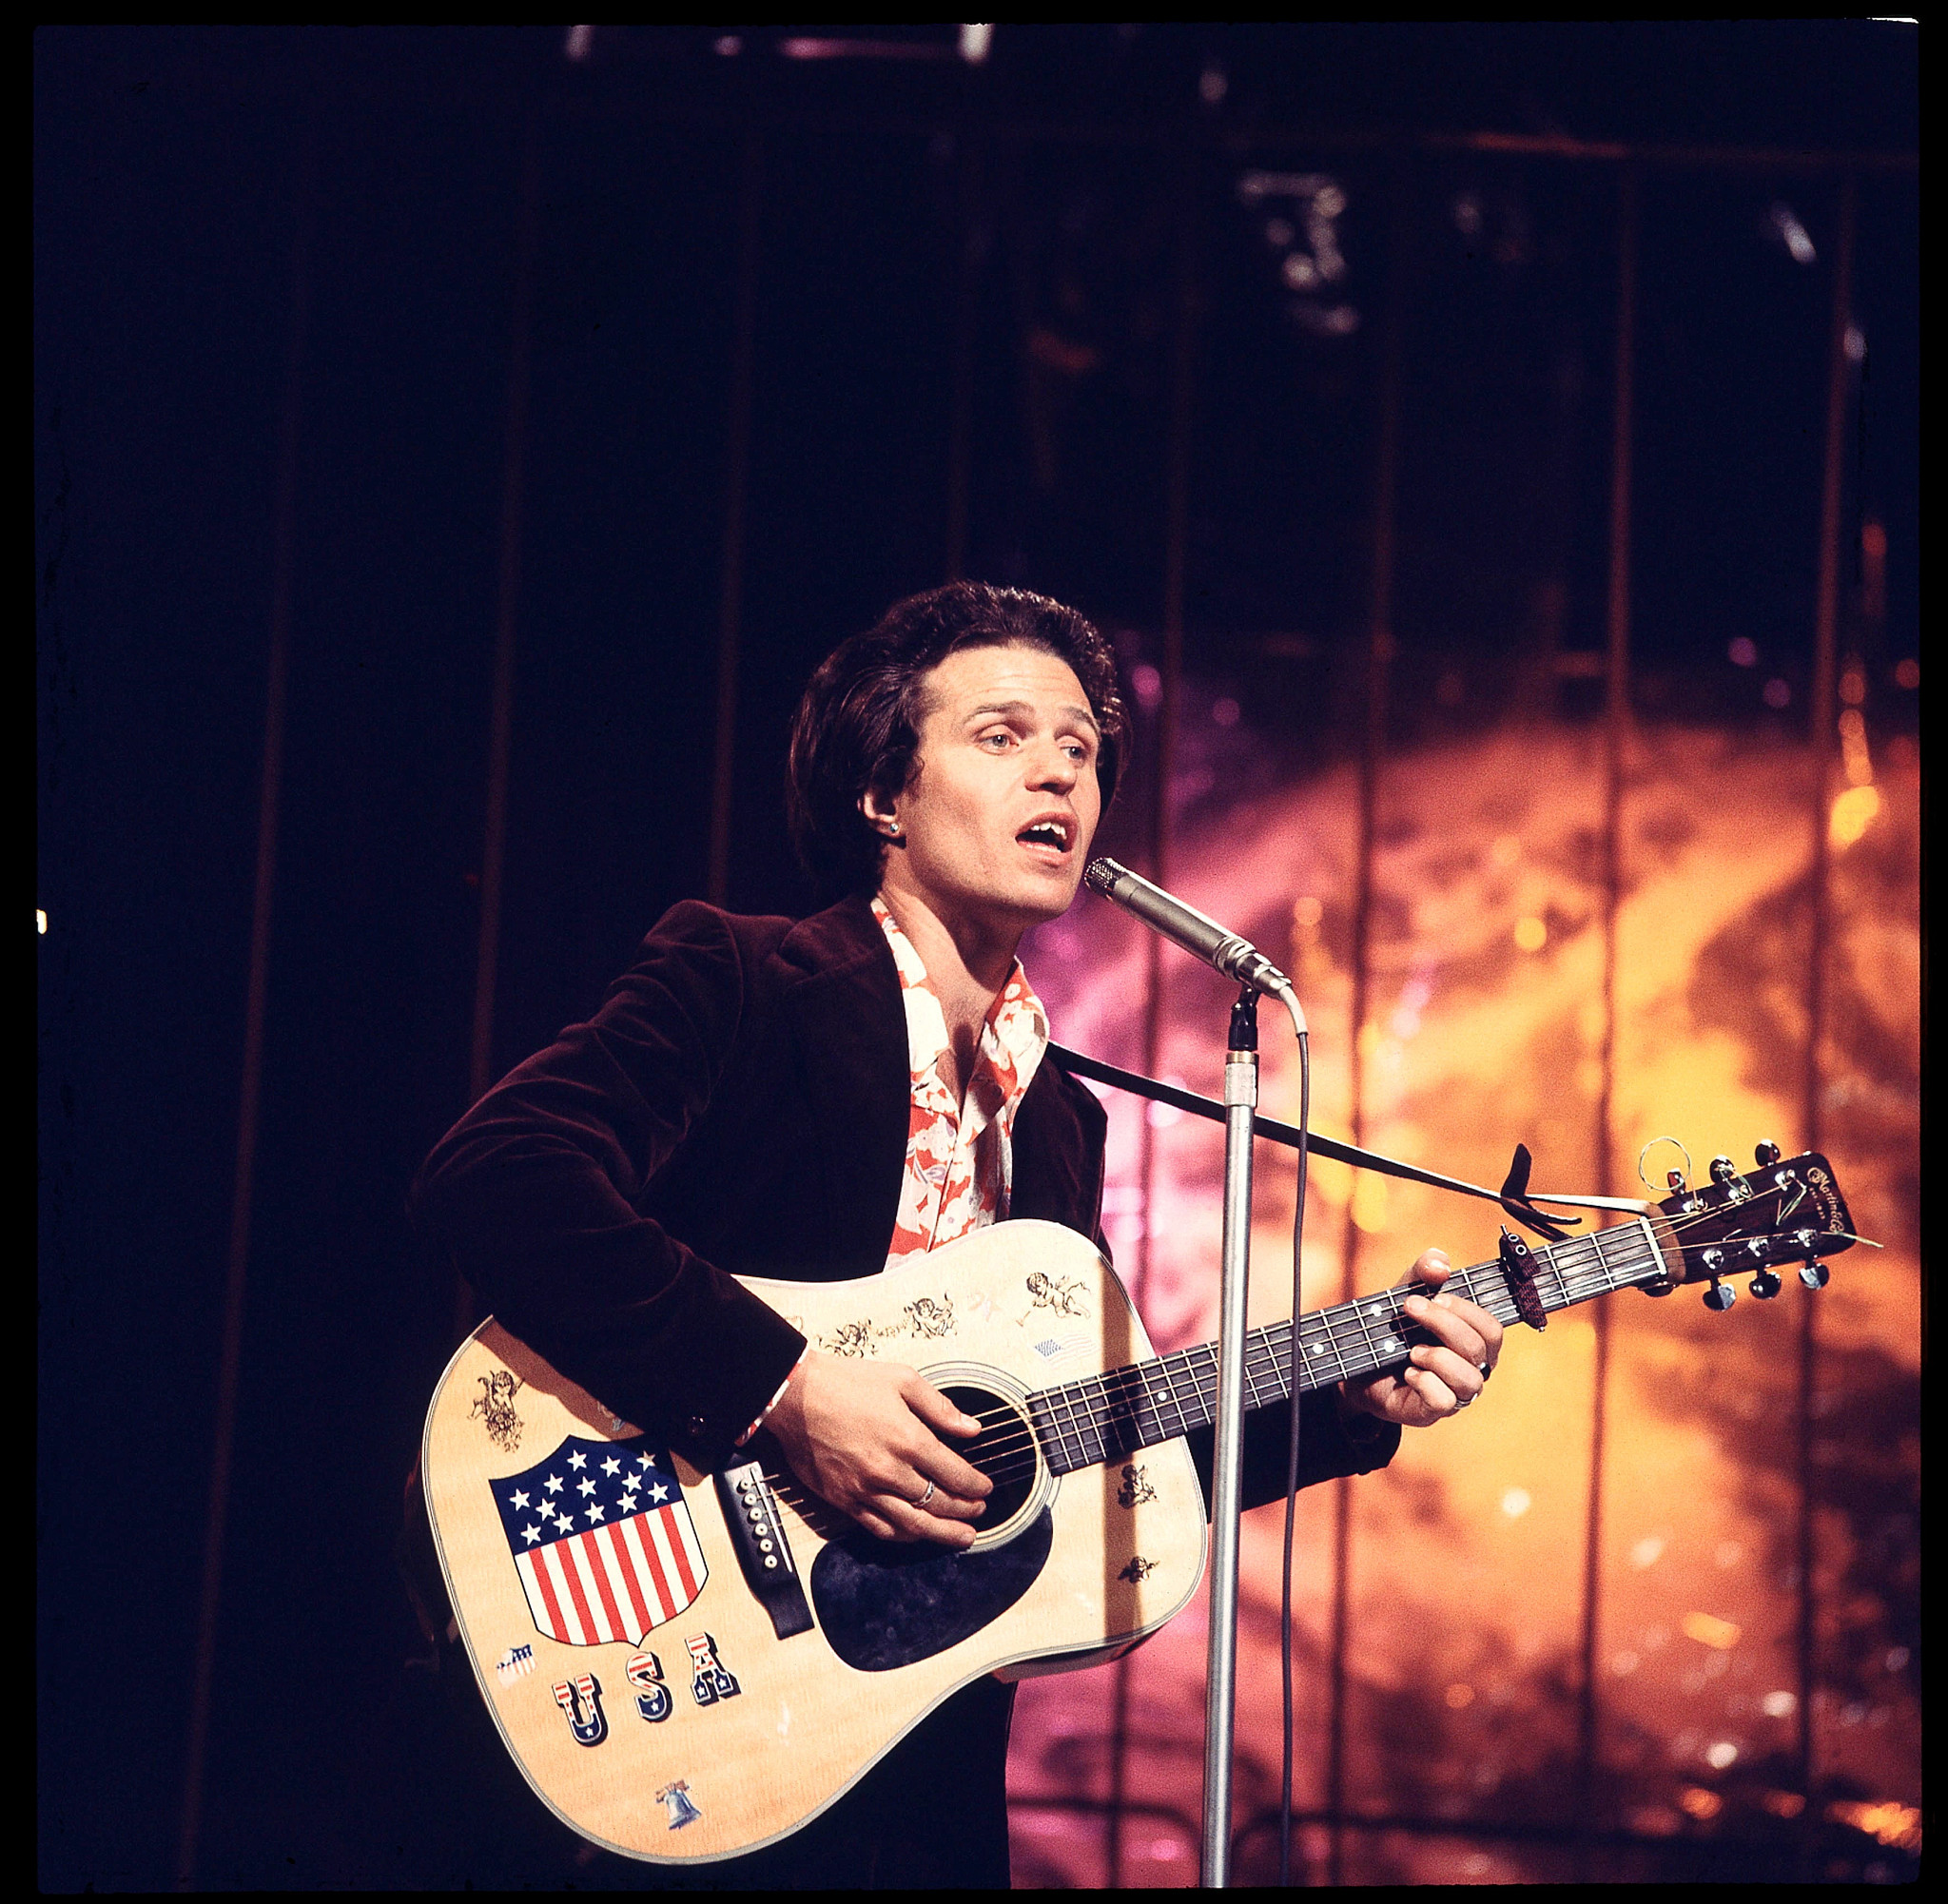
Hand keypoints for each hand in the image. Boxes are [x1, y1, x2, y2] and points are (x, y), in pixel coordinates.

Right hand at [763, 1350, 992, 1546]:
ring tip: (962, 1537)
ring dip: (942, 1534)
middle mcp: (888, 1470)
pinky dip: (903, 1535)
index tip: (986, 1488)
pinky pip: (879, 1528)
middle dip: (965, 1510)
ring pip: (913, 1524)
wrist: (795, 1395)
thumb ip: (940, 1408)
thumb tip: (972, 1429)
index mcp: (907, 1439)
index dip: (976, 1485)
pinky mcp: (843, 1499)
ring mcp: (864, 1489)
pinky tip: (916, 1535)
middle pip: (938, 1503)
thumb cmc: (846, 1382)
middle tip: (979, 1511)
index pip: (954, 1473)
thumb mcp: (902, 1380)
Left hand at [1340, 1248, 1504, 1428]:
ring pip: (1470, 1379)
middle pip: (1478, 1347)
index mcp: (1475, 1341)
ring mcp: (1456, 1393)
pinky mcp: (1433, 1411)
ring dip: (1436, 1356)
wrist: (1360, 1365)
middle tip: (1410, 1308)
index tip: (1433, 1296)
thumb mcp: (1407, 1292)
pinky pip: (1444, 1400)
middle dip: (1442, 1323)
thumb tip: (1441, 1264)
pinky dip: (1424, 1381)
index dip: (1465, 1310)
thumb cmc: (1395, 1329)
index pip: (1492, 1328)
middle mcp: (1473, 1369)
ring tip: (1412, 1350)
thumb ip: (1424, 1272)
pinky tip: (1408, 1372)